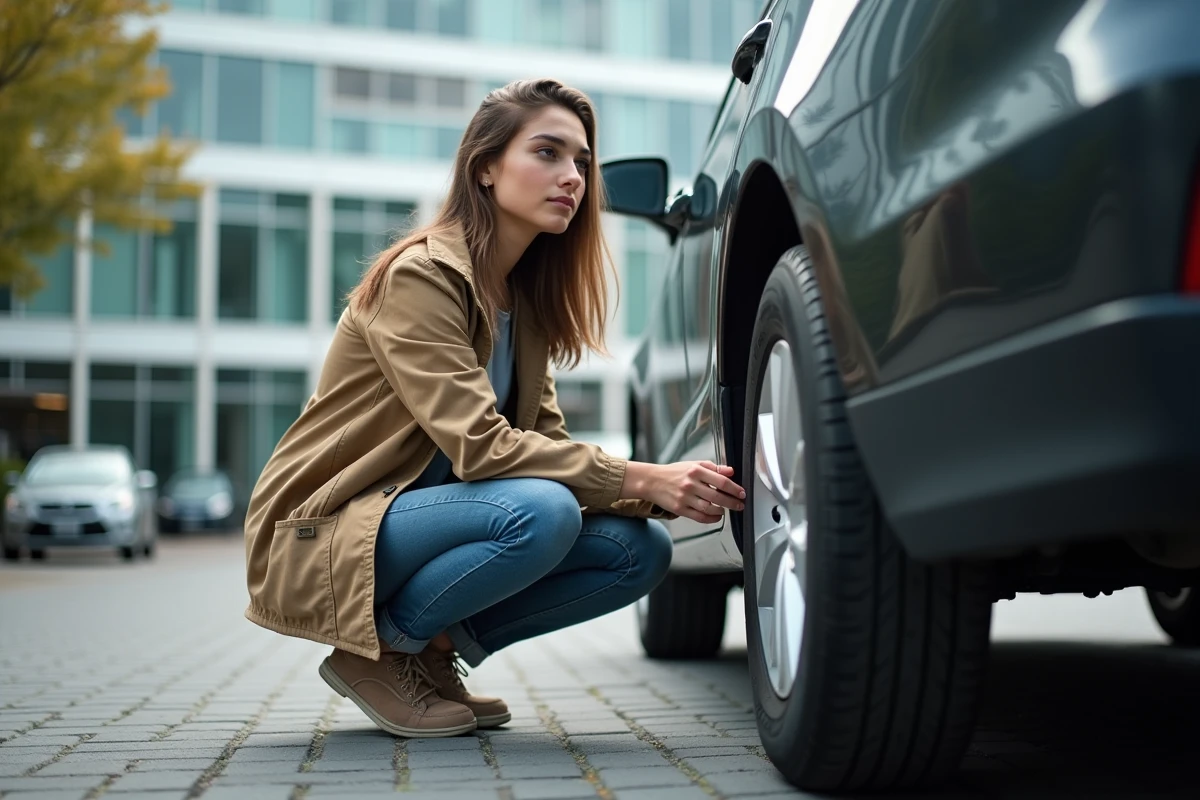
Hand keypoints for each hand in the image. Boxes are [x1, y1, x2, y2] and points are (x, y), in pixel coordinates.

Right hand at [621, 460, 744, 523]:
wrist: (652, 481)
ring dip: (721, 511)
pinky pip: (699, 517)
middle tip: (740, 505)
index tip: (742, 493)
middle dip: (732, 502)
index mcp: (696, 471)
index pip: (721, 481)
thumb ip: (713, 468)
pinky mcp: (679, 509)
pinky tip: (716, 516)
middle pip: (717, 496)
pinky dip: (711, 518)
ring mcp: (684, 498)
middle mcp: (690, 484)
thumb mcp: (694, 465)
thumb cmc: (674, 472)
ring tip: (726, 510)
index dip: (734, 488)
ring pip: (709, 508)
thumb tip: (731, 472)